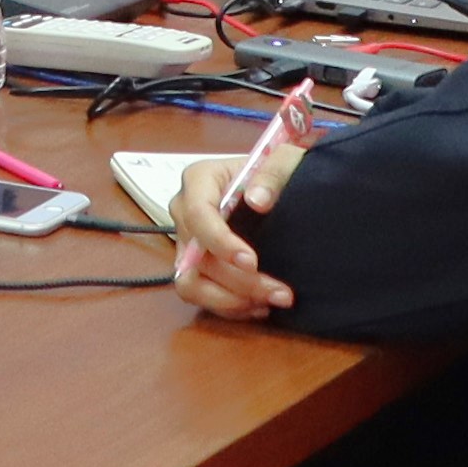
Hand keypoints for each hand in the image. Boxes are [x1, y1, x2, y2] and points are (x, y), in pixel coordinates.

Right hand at [166, 160, 292, 322]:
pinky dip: (228, 306)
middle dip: (239, 282)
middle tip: (281, 293)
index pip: (198, 215)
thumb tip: (257, 201)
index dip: (221, 243)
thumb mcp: (283, 160)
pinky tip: (259, 305)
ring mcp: (187, 242)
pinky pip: (200, 295)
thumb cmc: (275, 170)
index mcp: (199, 180)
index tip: (252, 262)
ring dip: (230, 301)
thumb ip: (274, 173)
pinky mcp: (195, 265)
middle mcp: (184, 212)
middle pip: (197, 257)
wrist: (274, 187)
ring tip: (269, 303)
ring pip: (190, 284)